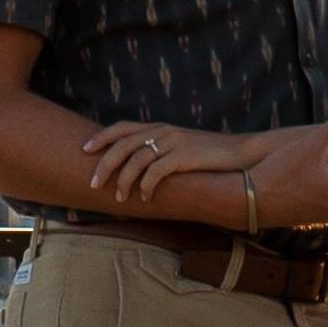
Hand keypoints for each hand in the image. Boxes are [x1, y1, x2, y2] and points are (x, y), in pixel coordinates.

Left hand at [81, 122, 263, 205]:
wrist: (242, 154)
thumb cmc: (210, 156)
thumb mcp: (181, 148)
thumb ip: (160, 151)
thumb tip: (136, 167)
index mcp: (160, 128)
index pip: (123, 127)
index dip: (102, 137)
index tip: (84, 150)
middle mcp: (164, 131)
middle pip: (123, 144)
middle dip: (104, 164)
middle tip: (95, 184)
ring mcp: (174, 142)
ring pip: (137, 159)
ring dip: (124, 181)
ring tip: (120, 198)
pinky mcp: (185, 156)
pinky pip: (156, 171)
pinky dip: (146, 186)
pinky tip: (144, 198)